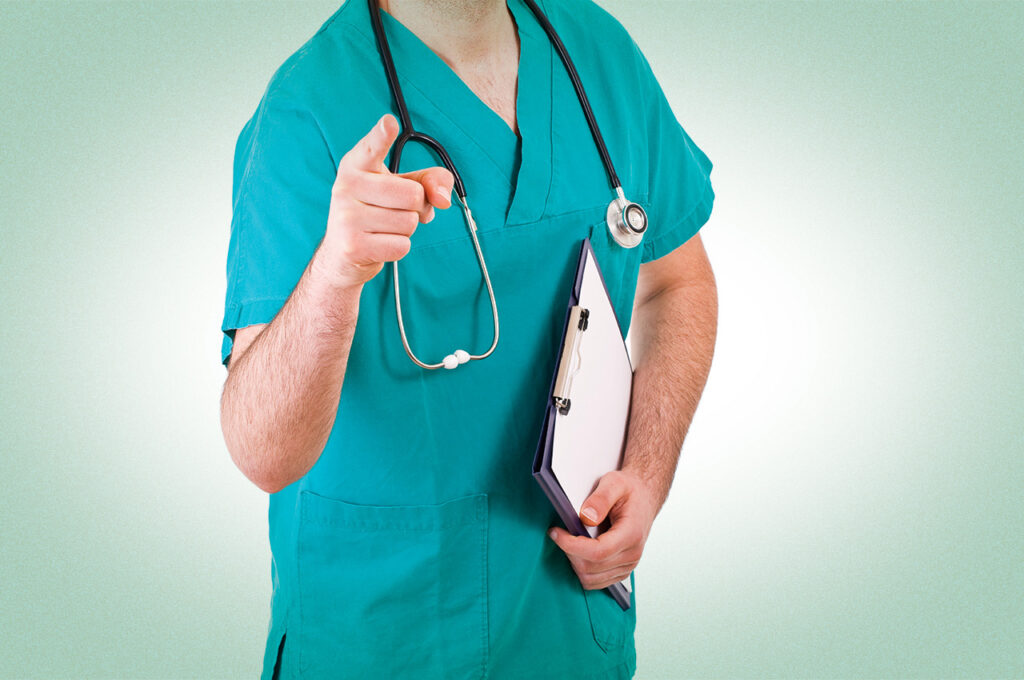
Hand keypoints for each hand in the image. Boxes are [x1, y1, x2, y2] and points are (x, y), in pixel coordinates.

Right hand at [316, 113, 454, 288]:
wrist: (343, 252)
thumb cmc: (377, 212)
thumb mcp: (403, 188)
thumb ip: (430, 182)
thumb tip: (442, 199)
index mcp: (357, 165)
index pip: (372, 147)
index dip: (382, 135)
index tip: (389, 122)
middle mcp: (346, 185)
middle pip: (413, 194)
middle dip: (417, 207)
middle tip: (396, 210)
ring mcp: (346, 216)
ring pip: (409, 222)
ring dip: (406, 229)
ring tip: (384, 228)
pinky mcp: (353, 245)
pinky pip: (402, 245)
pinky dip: (398, 248)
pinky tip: (379, 244)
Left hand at [548, 469, 658, 589]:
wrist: (644, 499)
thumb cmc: (629, 491)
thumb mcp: (615, 483)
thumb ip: (601, 499)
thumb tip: (586, 517)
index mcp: (632, 534)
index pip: (597, 552)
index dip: (571, 545)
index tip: (555, 532)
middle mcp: (632, 554)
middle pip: (590, 567)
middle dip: (569, 551)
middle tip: (560, 533)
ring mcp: (627, 566)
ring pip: (590, 579)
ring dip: (573, 562)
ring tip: (569, 541)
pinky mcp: (621, 571)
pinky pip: (595, 582)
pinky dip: (581, 569)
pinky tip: (578, 551)